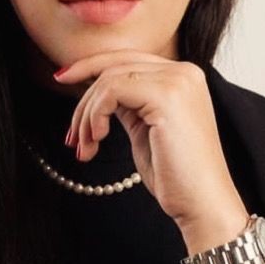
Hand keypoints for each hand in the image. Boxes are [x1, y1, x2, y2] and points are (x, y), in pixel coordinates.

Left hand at [56, 48, 247, 228]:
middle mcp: (184, 71)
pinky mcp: (166, 95)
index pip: (127, 58)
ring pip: (109, 79)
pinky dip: (95, 115)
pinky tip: (98, 139)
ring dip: (87, 115)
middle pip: (115, 65)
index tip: (62, 78)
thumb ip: (128, 102)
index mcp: (182, 76)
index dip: (90, 66)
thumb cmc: (175, 175)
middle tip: (71, 134)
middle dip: (84, 99)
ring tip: (85, 147)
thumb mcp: (145, 127)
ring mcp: (177, 81)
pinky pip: (111, 91)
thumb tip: (97, 89)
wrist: (202, 205)